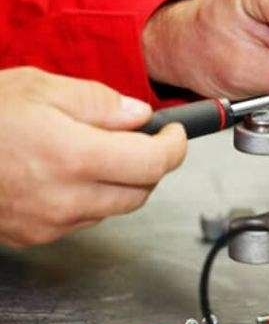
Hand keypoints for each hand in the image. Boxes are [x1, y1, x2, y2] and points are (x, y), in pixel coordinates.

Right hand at [0, 67, 186, 247]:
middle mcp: (65, 197)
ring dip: (123, 181)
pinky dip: (94, 196)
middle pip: (142, 191)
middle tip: (143, 140)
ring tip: (98, 152)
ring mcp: (51, 222)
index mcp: (72, 155)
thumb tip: (140, 116)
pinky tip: (72, 174)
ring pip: (116, 208)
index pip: (153, 163)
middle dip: (152, 164)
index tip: (175, 134)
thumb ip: (100, 102)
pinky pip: (86, 218)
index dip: (174, 147)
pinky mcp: (37, 235)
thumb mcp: (41, 87)